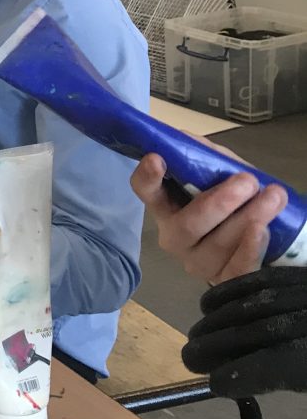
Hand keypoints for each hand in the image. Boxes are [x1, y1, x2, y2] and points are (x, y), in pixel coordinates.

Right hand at [130, 153, 283, 283]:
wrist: (260, 243)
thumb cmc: (234, 204)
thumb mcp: (222, 175)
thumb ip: (207, 157)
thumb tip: (185, 137)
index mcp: (167, 207)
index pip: (146, 191)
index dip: (147, 176)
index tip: (157, 158)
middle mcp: (175, 237)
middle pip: (187, 224)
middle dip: (219, 202)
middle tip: (247, 182)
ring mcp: (199, 262)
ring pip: (217, 244)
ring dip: (248, 218)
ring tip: (273, 196)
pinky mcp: (225, 281)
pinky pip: (236, 268)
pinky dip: (250, 248)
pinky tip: (263, 230)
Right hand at [184, 266, 306, 396]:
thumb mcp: (306, 376)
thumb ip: (281, 375)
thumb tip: (238, 377)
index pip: (276, 364)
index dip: (240, 374)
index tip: (216, 384)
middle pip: (258, 331)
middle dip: (216, 345)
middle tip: (191, 358)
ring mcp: (304, 293)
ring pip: (254, 302)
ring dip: (216, 320)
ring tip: (197, 336)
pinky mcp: (298, 275)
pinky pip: (259, 279)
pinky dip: (227, 291)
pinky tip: (207, 304)